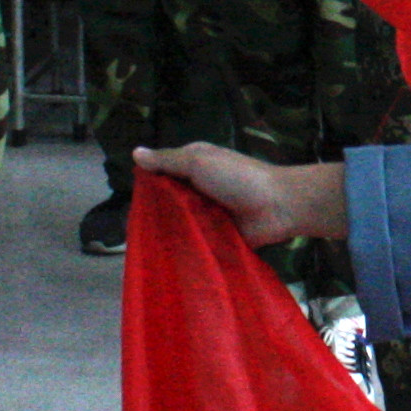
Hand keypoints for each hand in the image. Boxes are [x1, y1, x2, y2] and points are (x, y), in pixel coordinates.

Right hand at [135, 143, 349, 245]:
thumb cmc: (238, 177)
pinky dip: (184, 245)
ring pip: (179, 221)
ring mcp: (208, 213)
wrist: (278, 206)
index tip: (132, 201)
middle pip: (169, 200)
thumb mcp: (199, 161)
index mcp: (195, 165)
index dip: (147, 185)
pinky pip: (194, 239)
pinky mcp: (216, 234)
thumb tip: (135, 153)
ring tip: (146, 248)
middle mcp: (199, 188)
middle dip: (155, 212)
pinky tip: (165, 257)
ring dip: (169, 231)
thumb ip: (168, 160)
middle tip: (135, 231)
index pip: (162, 174)